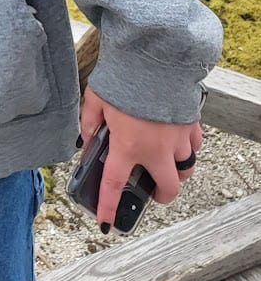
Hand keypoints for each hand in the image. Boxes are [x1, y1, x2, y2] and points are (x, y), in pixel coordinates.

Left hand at [80, 85, 201, 229]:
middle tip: (154, 191)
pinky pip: (194, 145)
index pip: (114, 184)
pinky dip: (187, 146)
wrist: (152, 59)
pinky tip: (176, 138)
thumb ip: (89, 123)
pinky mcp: (190, 125)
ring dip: (177, 169)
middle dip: (162, 195)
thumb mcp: (95, 99)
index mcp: (127, 146)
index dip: (108, 206)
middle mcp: (155, 149)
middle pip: (167, 189)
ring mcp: (176, 140)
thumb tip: (86, 139)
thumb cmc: (122, 78)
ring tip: (166, 163)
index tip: (104, 222)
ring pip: (185, 168)